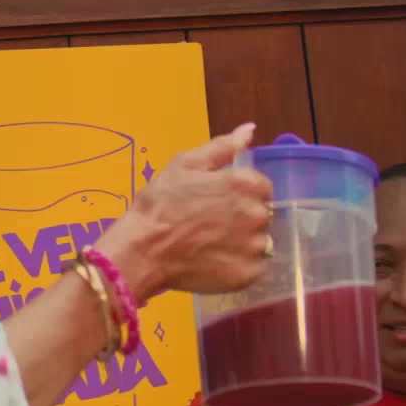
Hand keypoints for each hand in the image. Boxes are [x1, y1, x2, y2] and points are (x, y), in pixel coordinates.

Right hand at [98, 122, 274, 298]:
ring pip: (259, 242)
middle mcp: (257, 213)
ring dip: (243, 243)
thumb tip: (249, 130)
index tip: (218, 203)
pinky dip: (239, 266)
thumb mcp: (183, 166)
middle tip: (211, 225)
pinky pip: (254, 267)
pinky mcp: (248, 274)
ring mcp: (255, 247)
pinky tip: (215, 262)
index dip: (240, 194)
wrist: (142, 250)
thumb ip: (221, 148)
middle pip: (263, 214)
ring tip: (212, 246)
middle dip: (243, 217)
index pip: (262, 187)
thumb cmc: (158, 204)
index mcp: (245, 183)